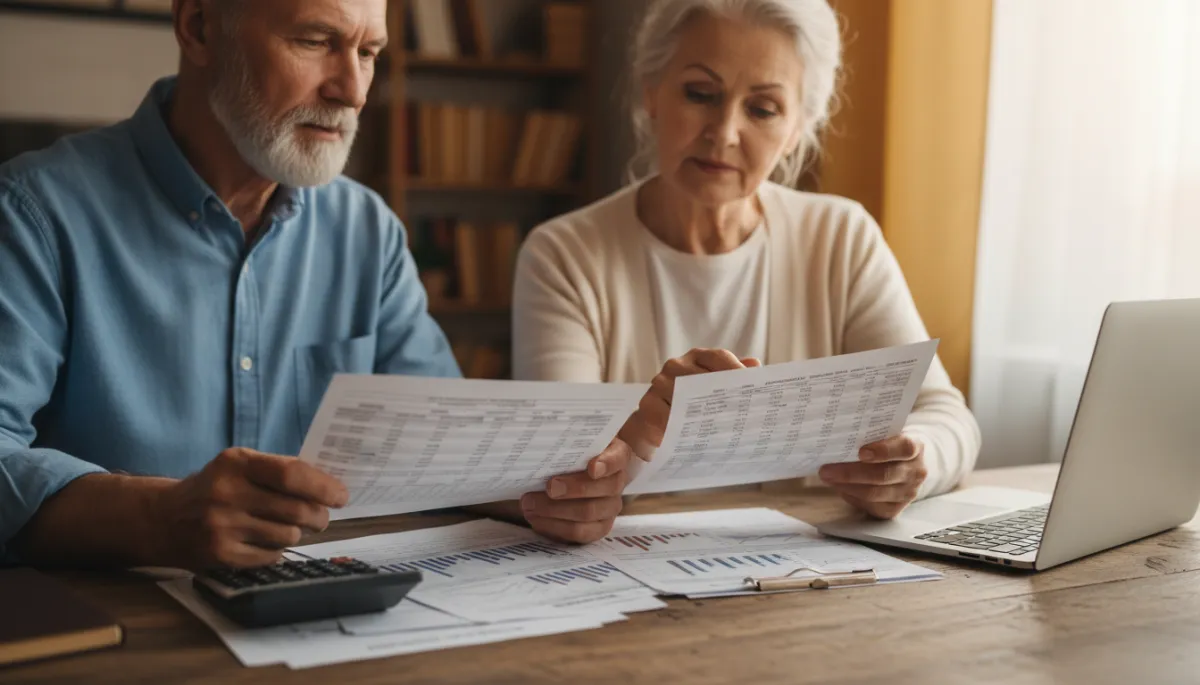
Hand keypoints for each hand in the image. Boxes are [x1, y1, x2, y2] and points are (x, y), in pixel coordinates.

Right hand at [153, 448, 348, 568]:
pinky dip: (276, 549)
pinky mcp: (221, 555)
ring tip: (287, 526)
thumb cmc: (216, 488)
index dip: (322, 487)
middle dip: (319, 516)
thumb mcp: (239, 466)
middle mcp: (226, 494)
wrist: (163, 518)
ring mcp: (222, 527)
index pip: (290, 475)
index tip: (342, 496)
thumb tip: (330, 486)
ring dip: (297, 533)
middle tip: (321, 518)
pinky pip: (271, 556)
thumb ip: (280, 470)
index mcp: (236, 464)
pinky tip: (263, 540)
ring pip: (288, 536)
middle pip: (295, 510)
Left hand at [520, 438, 634, 543]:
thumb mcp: (575, 442)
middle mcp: (617, 483)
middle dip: (573, 489)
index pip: (618, 459)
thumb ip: (567, 442)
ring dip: (555, 511)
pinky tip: (536, 518)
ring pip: (587, 514)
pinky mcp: (597, 528)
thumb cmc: (575, 453)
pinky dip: (554, 527)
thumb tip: (543, 439)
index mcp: (617, 456)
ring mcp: (610, 508)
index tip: (592, 467)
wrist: (579, 472)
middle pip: (603, 490)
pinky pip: (579, 533)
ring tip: (530, 504)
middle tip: (549, 487)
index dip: (607, 464)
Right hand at [619, 348, 761, 455]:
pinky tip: (698, 438)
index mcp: (697, 357)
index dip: (737, 371)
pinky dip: (682, 428)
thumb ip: (734, 378)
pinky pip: (667, 417)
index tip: (753, 387)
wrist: (656, 424)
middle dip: (724, 396)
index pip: (719, 357)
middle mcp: (676, 366)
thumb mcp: (715, 391)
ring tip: (724, 428)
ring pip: (685, 398)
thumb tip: (754, 367)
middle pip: (702, 377)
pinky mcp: (648, 405)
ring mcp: (659, 384)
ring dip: (705, 415)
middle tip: (743, 413)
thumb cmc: (693, 405)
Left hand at [818, 435, 927, 518]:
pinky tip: (840, 488)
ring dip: (846, 486)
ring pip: (874, 493)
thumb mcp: (886, 433)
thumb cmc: (888, 444)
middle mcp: (915, 472)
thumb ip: (869, 434)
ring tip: (827, 478)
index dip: (883, 450)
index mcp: (915, 447)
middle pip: (883, 475)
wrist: (906, 463)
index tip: (860, 452)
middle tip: (826, 469)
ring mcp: (908, 493)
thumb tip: (838, 438)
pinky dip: (852, 497)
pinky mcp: (896, 509)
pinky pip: (871, 506)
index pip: (904, 448)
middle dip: (851, 473)